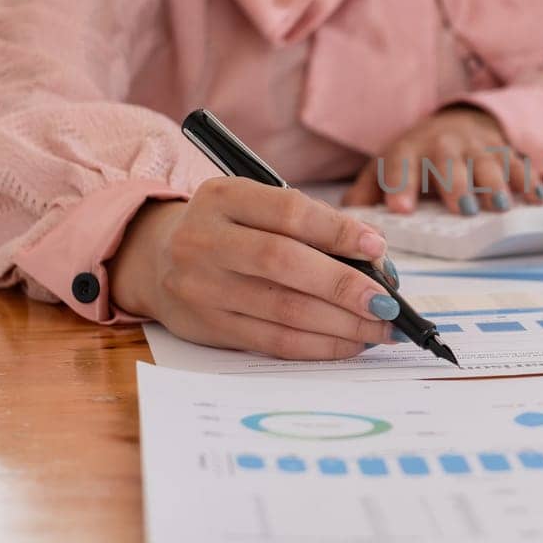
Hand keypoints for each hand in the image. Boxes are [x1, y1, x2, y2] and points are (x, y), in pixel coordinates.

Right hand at [110, 178, 401, 359]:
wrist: (156, 258)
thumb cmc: (229, 229)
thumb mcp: (256, 207)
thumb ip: (309, 223)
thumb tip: (374, 255)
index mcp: (224, 197)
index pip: (289, 212)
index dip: (338, 231)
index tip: (378, 248)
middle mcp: (205, 240)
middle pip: (283, 263)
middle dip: (344, 286)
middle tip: (386, 302)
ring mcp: (201, 286)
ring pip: (282, 310)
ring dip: (341, 323)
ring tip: (379, 327)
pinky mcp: (207, 326)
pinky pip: (271, 342)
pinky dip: (318, 345)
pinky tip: (349, 343)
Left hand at [343, 107, 542, 214]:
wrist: (458, 122)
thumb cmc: (417, 156)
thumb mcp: (386, 166)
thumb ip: (366, 191)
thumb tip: (347, 218)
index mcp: (409, 150)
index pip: (400, 163)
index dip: (400, 184)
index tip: (401, 209)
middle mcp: (445, 145)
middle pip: (450, 160)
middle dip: (456, 182)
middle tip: (461, 207)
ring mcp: (478, 147)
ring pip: (488, 162)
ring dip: (496, 183)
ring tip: (500, 205)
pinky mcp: (505, 153)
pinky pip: (520, 164)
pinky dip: (530, 180)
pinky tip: (536, 198)